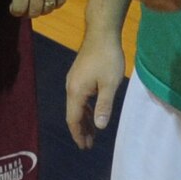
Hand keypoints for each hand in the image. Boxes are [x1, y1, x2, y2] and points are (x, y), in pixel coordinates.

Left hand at [0, 0, 72, 18]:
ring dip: (40, 9)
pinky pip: (61, 2)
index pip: (19, 9)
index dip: (14, 10)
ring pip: (47, 10)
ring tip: (35, 1)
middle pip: (34, 12)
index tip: (13, 5)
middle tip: (23, 4)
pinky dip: (54, 4)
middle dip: (26, 12)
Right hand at [65, 33, 125, 148]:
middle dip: (80, 130)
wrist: (101, 32)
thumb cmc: (108, 58)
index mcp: (76, 92)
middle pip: (72, 114)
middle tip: (88, 144)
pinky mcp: (78, 75)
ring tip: (91, 132)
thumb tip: (99, 126)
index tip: (84, 147)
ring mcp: (73, 80)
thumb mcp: (109, 84)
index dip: (78, 134)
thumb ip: (103, 106)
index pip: (73, 119)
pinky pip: (79, 97)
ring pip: (76, 106)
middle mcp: (70, 88)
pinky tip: (91, 112)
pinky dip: (84, 108)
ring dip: (83, 120)